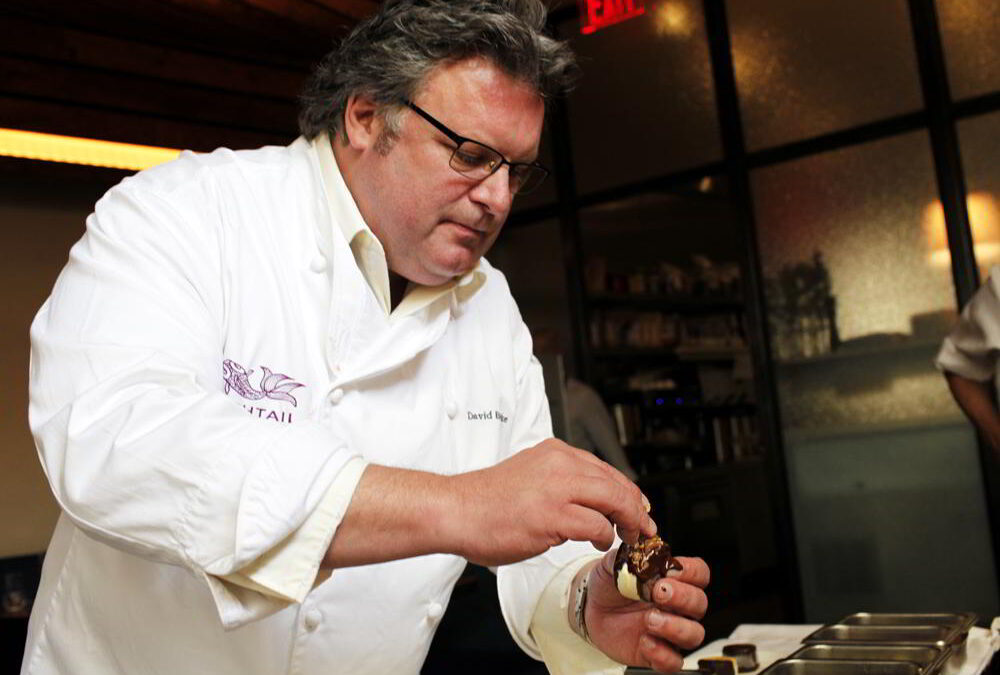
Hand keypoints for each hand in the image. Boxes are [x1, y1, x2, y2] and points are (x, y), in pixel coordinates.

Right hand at [445, 438, 655, 565]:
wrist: (456, 510)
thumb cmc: (486, 501)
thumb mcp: (530, 475)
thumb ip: (560, 481)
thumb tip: (590, 501)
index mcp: (555, 452)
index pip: (605, 469)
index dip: (628, 491)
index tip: (638, 508)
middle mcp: (560, 463)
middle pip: (616, 484)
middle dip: (636, 509)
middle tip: (644, 528)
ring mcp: (557, 489)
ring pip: (613, 501)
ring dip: (627, 523)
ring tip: (627, 538)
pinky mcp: (553, 515)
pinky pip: (597, 526)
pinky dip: (604, 537)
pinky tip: (598, 543)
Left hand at [585, 549, 709, 671]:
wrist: (592, 608)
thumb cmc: (610, 584)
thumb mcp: (614, 564)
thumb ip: (627, 556)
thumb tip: (637, 549)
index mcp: (673, 580)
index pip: (700, 574)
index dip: (692, 572)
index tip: (671, 570)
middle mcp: (677, 606)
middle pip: (700, 603)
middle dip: (682, 597)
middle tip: (659, 592)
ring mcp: (670, 631)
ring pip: (694, 634)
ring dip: (675, 627)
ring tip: (650, 619)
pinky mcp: (658, 653)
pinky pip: (673, 661)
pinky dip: (662, 654)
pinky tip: (645, 641)